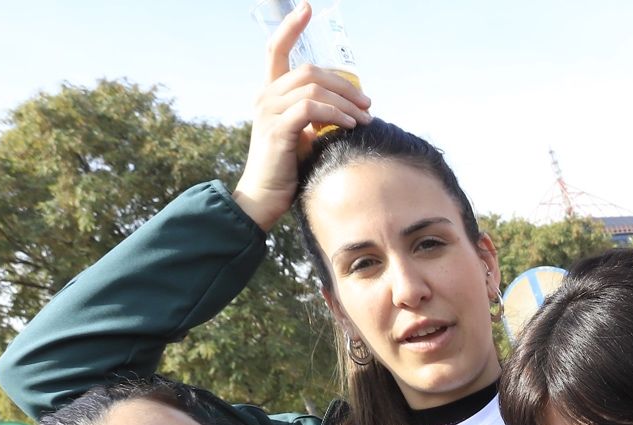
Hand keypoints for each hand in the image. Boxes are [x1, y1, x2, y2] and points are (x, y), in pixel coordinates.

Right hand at [232, 3, 372, 230]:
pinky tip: (350, 126)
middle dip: (344, 84)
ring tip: (364, 119)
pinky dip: (335, 115)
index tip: (307, 7)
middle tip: (368, 104)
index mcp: (270, 93)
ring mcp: (268, 111)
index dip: (290, 26)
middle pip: (309, 71)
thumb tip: (352, 107)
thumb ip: (317, 115)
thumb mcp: (304, 135)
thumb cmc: (288, 170)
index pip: (276, 49)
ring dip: (345, 102)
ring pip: (313, 88)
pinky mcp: (277, 129)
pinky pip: (311, 110)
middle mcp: (265, 96)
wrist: (264, 199)